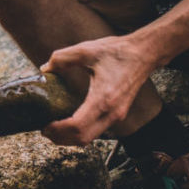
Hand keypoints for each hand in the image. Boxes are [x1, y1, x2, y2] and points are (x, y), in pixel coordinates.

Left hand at [39, 35, 160, 146]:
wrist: (144, 54)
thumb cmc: (117, 52)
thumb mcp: (86, 50)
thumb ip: (62, 58)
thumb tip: (45, 69)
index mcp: (103, 98)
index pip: (77, 126)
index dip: (58, 130)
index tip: (44, 125)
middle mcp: (112, 112)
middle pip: (82, 139)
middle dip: (61, 138)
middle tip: (45, 129)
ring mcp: (117, 115)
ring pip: (90, 138)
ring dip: (70, 138)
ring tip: (53, 128)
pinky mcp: (118, 114)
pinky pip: (96, 131)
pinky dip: (80, 133)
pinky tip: (69, 123)